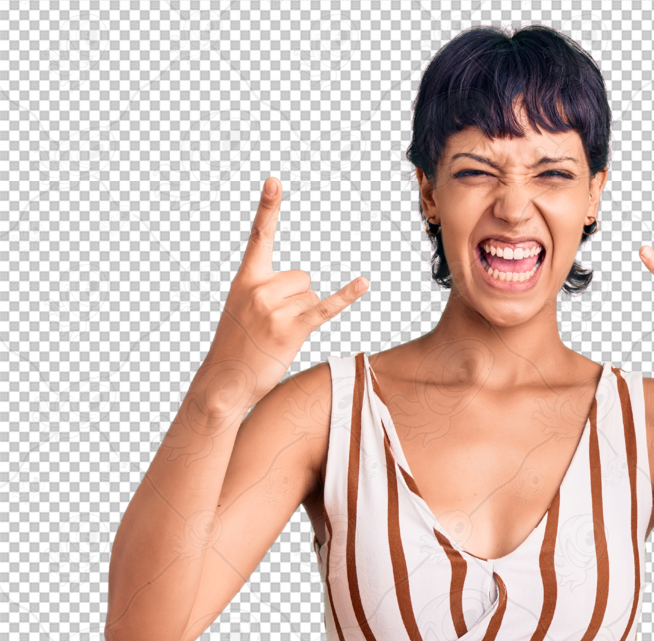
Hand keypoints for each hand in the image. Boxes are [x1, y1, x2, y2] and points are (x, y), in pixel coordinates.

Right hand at [199, 177, 368, 410]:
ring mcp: (274, 309)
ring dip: (303, 316)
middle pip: (303, 278)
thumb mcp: (243, 308)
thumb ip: (267, 289)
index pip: (259, 236)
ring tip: (278, 335)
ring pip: (312, 297)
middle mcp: (259, 288)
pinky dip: (347, 296)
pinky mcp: (291, 329)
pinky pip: (325, 308)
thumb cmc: (237, 345)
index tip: (275, 181)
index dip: (269, 208)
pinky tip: (364, 283)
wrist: (224, 381)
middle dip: (297, 300)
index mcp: (246, 278)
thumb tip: (308, 288)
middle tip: (273, 324)